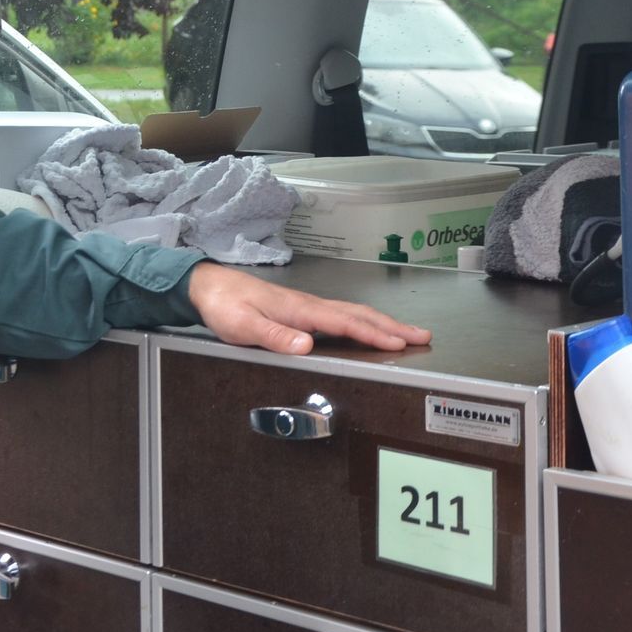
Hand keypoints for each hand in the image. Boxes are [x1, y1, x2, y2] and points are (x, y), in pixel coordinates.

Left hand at [186, 261, 431, 354]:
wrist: (209, 286)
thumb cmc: (225, 305)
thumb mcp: (243, 326)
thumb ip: (274, 336)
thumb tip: (306, 345)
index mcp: (300, 310)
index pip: (345, 323)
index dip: (374, 334)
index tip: (399, 343)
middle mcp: (309, 305)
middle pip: (359, 315)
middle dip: (392, 326)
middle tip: (422, 335)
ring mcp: (307, 306)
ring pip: (353, 313)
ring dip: (383, 322)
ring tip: (407, 332)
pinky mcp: (301, 310)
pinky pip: (342, 315)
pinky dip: (364, 321)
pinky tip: (369, 329)